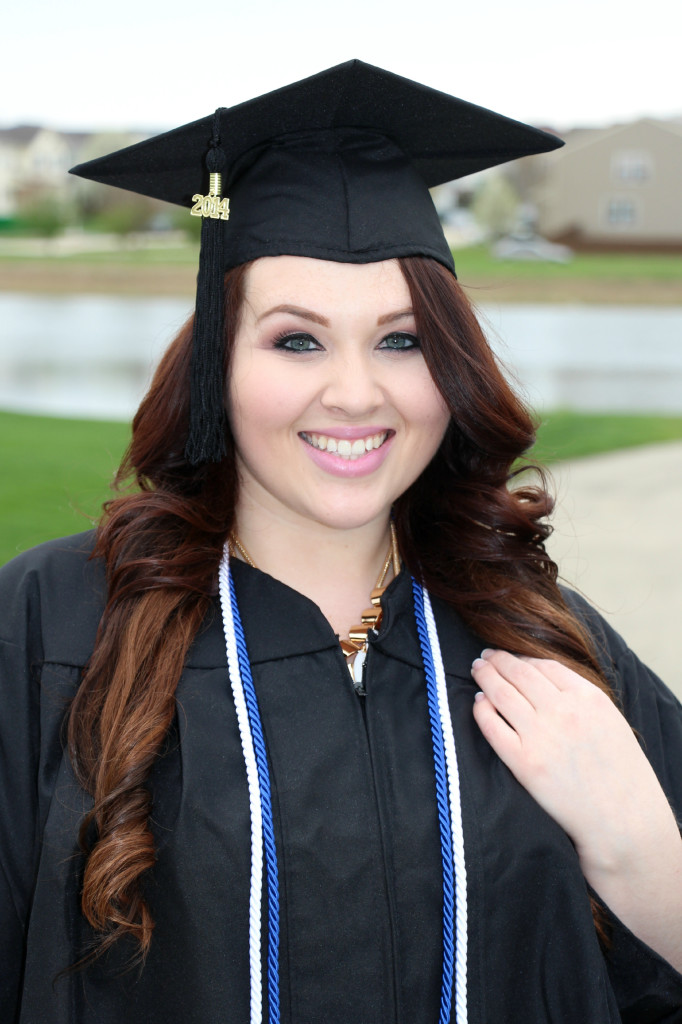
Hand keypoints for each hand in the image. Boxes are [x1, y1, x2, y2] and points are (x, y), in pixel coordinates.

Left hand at [471, 649, 681, 967]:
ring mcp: (541, 735)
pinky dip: (481, 710)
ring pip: (501, 693)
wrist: (624, 823)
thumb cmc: (622, 777)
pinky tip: (478, 704)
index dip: (522, 658)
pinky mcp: (523, 762)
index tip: (510, 658)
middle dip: (498, 661)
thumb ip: (582, 700)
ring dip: (486, 677)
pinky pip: (492, 726)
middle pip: (518, 673)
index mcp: (588, 698)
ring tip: (477, 670)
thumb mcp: (611, 723)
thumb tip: (545, 683)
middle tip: (485, 656)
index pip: (544, 665)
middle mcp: (563, 711)